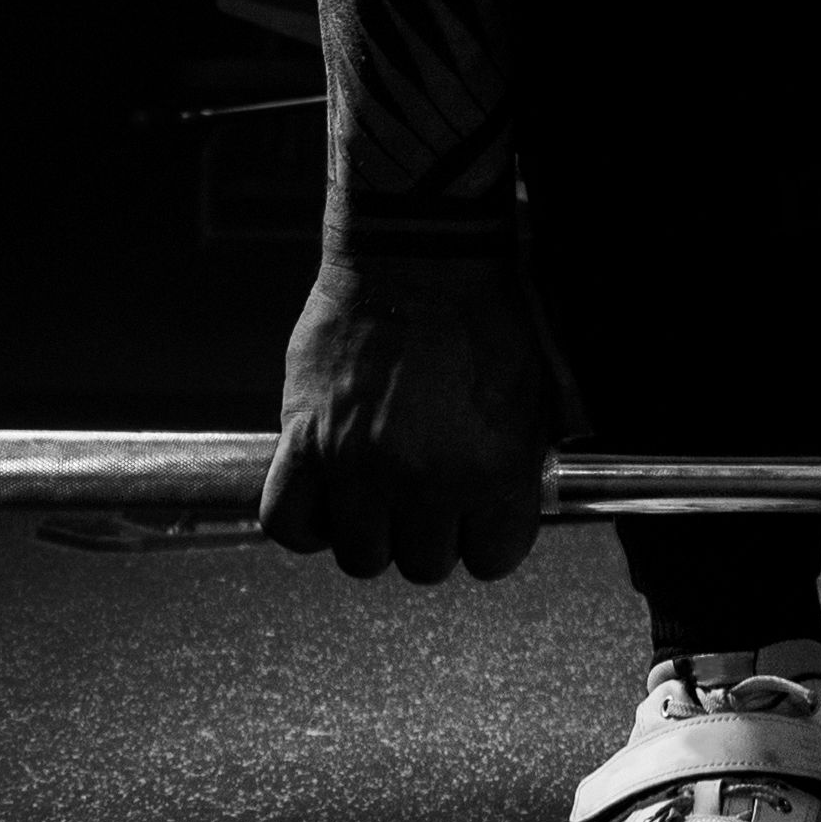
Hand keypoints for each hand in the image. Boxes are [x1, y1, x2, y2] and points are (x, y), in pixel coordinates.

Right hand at [258, 254, 556, 582]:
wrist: (421, 257)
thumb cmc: (483, 317)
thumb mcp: (532, 397)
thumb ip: (518, 468)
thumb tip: (507, 512)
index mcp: (494, 470)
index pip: (491, 560)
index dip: (484, 541)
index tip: (476, 522)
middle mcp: (428, 479)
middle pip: (423, 565)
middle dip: (428, 537)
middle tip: (426, 501)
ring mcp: (360, 464)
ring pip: (360, 557)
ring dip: (370, 535)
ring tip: (378, 499)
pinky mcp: (305, 438)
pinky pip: (288, 520)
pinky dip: (305, 524)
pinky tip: (327, 501)